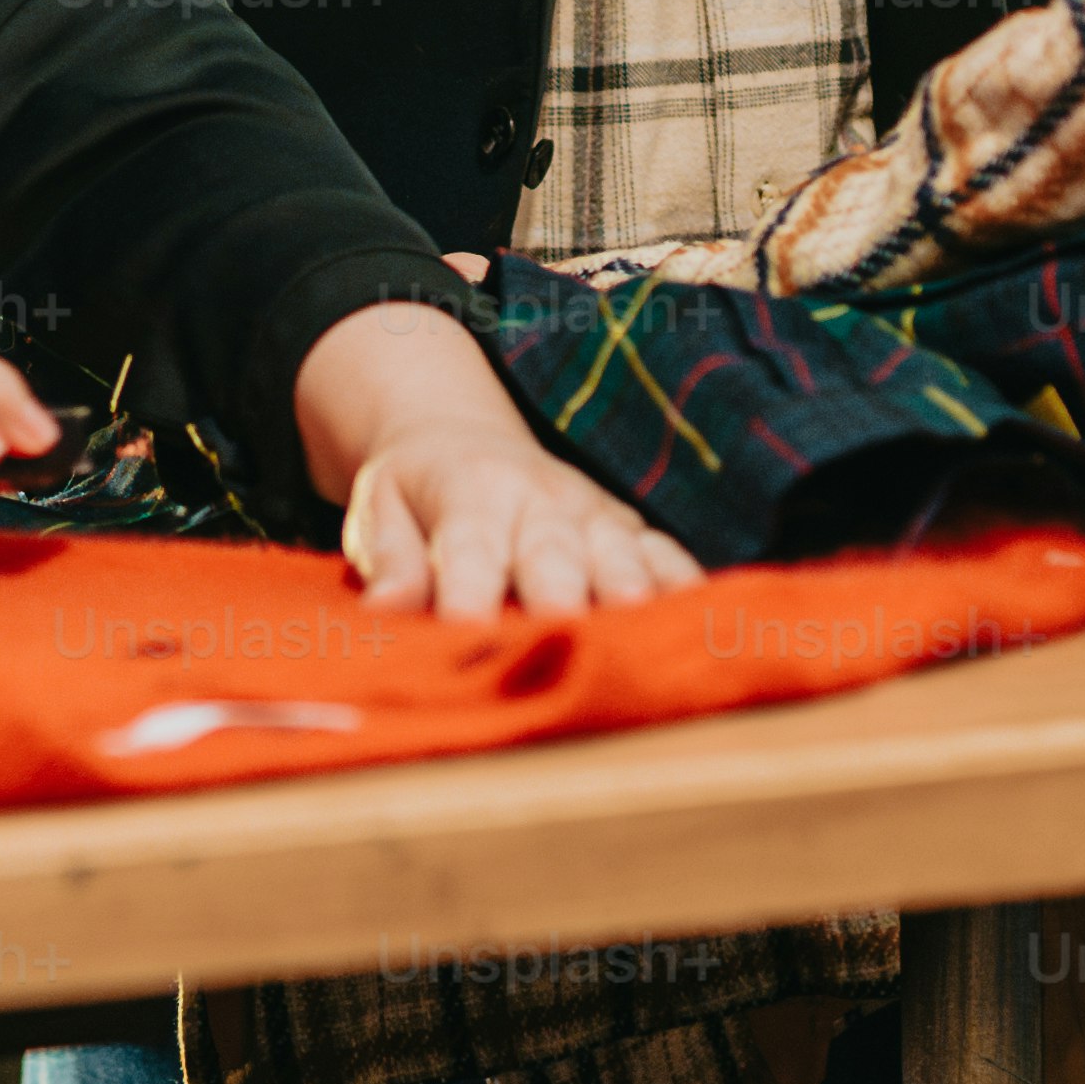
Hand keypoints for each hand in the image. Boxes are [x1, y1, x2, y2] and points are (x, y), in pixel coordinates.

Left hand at [292, 295, 698, 617]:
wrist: (463, 435)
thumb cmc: (416, 492)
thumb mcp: (380, 508)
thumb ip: (390, 559)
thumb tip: (387, 609)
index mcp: (471, 493)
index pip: (470, 549)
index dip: (470, 596)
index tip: (468, 639)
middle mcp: (543, 501)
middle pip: (556, 557)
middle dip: (563, 603)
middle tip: (570, 647)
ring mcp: (596, 515)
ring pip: (623, 558)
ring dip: (634, 603)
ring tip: (644, 648)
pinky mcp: (633, 531)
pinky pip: (670, 559)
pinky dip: (687, 592)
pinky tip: (704, 629)